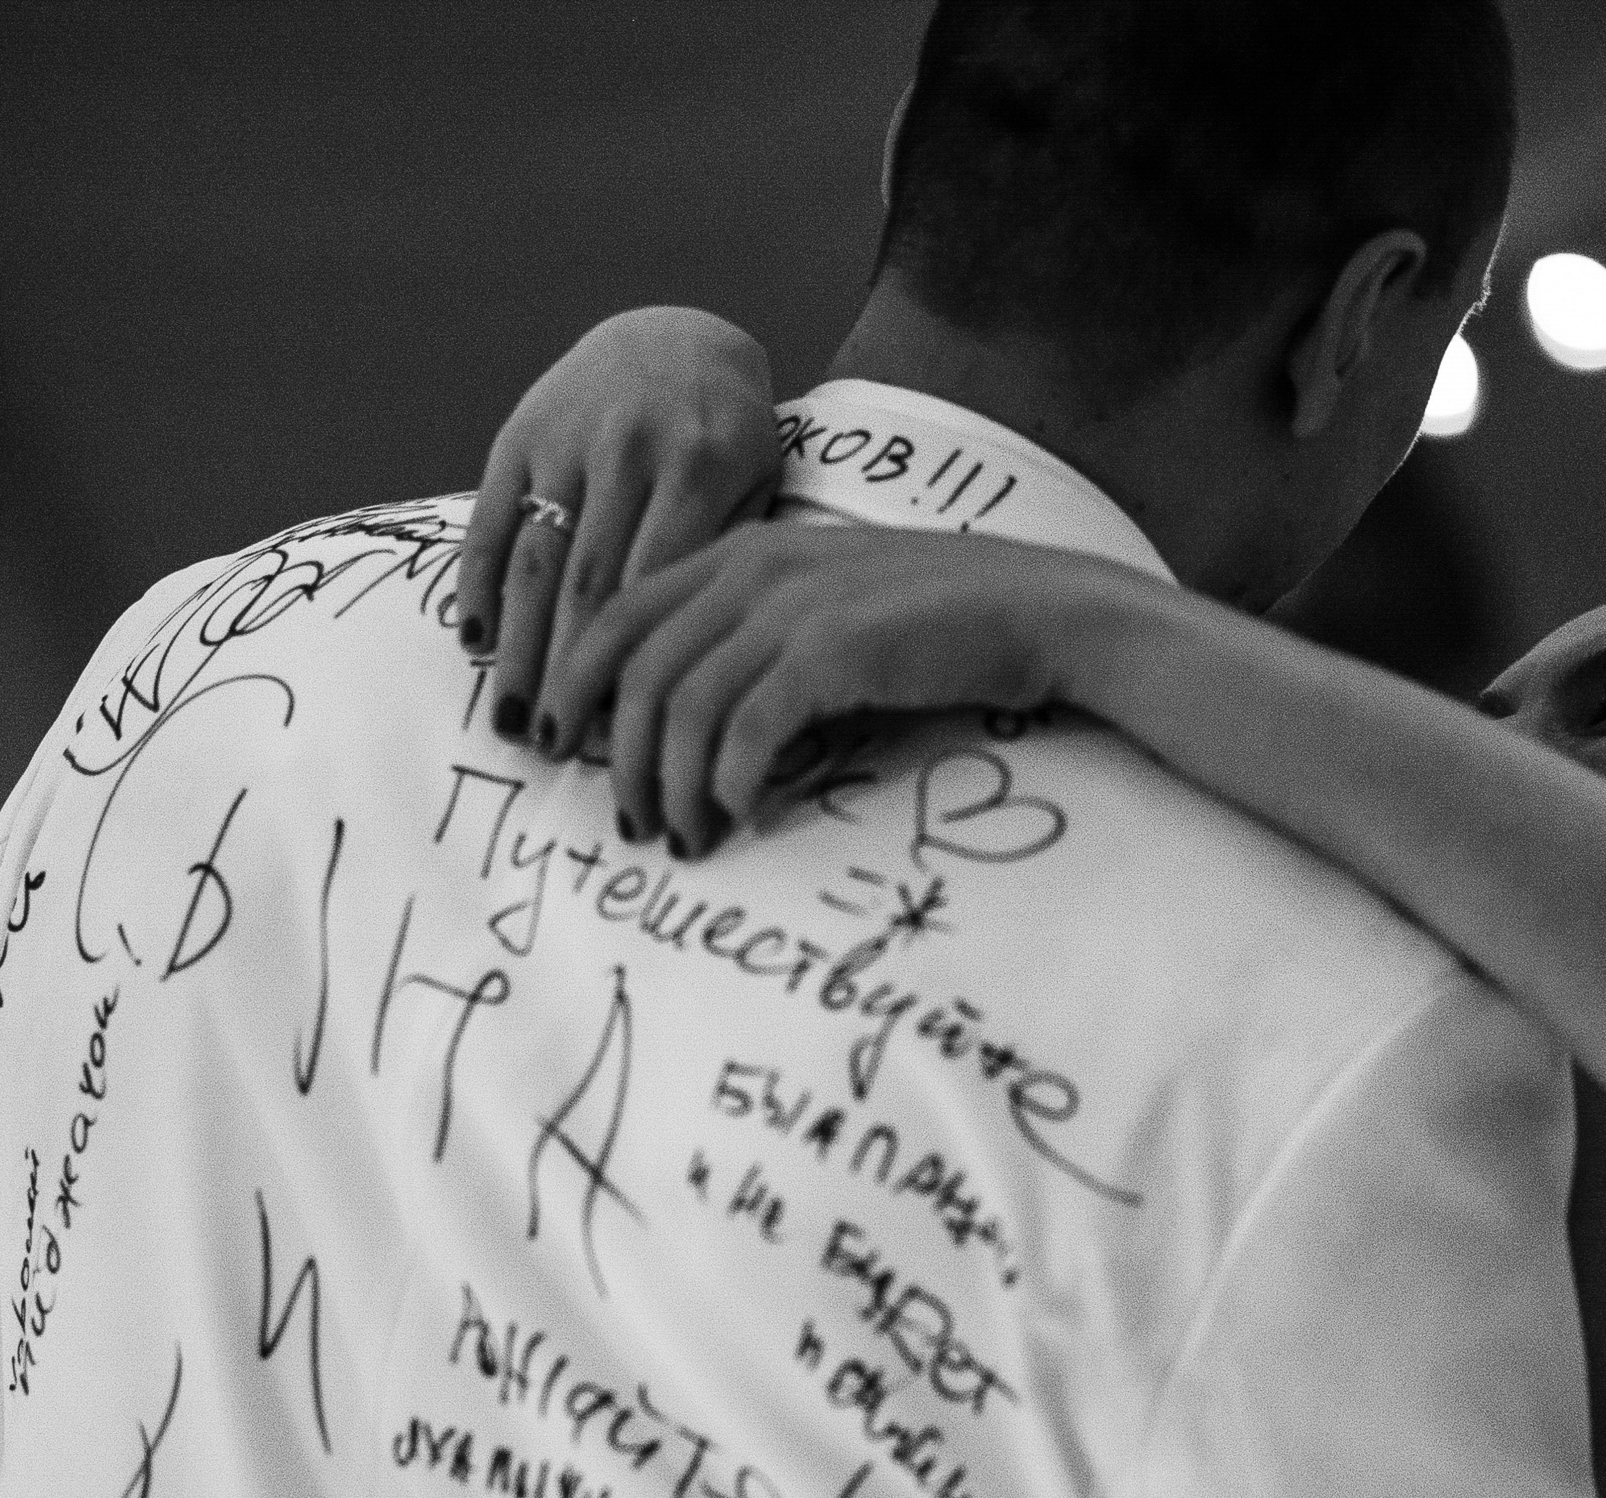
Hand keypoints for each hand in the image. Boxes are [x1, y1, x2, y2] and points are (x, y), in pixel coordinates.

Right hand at [454, 309, 781, 745]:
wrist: (678, 339)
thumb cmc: (731, 441)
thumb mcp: (759, 488)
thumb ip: (729, 562)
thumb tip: (697, 667)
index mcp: (698, 471)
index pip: (653, 590)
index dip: (630, 666)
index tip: (620, 735)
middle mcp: (626, 453)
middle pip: (586, 588)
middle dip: (566, 675)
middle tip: (554, 750)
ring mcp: (565, 441)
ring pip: (534, 562)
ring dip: (517, 649)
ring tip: (510, 719)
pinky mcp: (519, 434)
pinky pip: (491, 519)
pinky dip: (477, 583)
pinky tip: (474, 640)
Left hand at [540, 521, 1139, 857]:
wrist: (1041, 611)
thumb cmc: (945, 626)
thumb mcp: (834, 614)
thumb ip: (763, 644)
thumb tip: (705, 727)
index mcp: (745, 551)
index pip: (621, 612)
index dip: (577, 682)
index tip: (564, 747)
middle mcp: (756, 569)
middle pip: (638, 668)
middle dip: (618, 755)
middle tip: (629, 821)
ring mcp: (794, 606)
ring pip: (684, 706)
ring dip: (673, 784)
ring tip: (684, 837)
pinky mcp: (833, 652)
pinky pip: (747, 728)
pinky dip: (732, 781)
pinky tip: (742, 815)